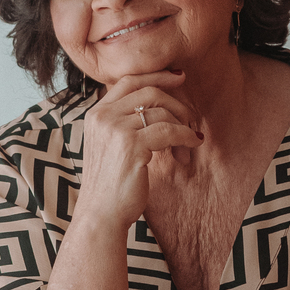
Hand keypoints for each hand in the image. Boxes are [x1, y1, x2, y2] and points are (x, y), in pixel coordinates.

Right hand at [74, 71, 203, 232]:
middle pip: (149, 91)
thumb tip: (154, 107)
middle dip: (176, 102)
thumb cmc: (110, 185)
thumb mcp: (109, 146)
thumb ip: (122, 124)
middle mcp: (103, 116)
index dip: (157, 75)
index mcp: (96, 114)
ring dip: (182, 124)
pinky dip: (185, 136)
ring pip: (161, 111)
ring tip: (190, 142)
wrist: (101, 214)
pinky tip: (193, 144)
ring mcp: (116, 129)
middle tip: (191, 118)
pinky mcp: (131, 145)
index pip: (129, 81)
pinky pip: (169, 130)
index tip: (179, 77)